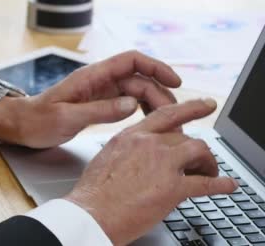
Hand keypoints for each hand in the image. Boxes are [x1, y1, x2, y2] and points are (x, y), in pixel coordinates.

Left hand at [0, 51, 181, 147]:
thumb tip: (132, 103)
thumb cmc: (37, 120)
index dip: (156, 66)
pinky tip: (150, 121)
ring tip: (167, 121)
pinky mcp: (98, 104)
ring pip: (136, 90)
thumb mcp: (66, 118)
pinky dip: (142, 109)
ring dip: (154, 102)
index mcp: (91, 76)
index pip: (130, 60)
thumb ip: (99, 110)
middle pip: (138, 78)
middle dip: (160, 92)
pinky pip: (127, 102)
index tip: (175, 81)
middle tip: (173, 117)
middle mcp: (98, 80)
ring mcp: (100, 92)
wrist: (21, 126)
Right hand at [65, 99, 237, 245]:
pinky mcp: (172, 188)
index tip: (206, 105)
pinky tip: (226, 186)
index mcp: (131, 136)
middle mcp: (148, 144)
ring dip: (208, 163)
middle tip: (201, 161)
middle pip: (185, 136)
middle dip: (197, 150)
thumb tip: (138, 159)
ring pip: (199, 151)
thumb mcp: (107, 159)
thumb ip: (127, 152)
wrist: (91, 213)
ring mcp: (162, 164)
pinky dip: (221, 185)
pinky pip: (206, 184)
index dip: (191, 107)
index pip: (166, 114)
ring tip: (209, 173)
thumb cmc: (93, 193)